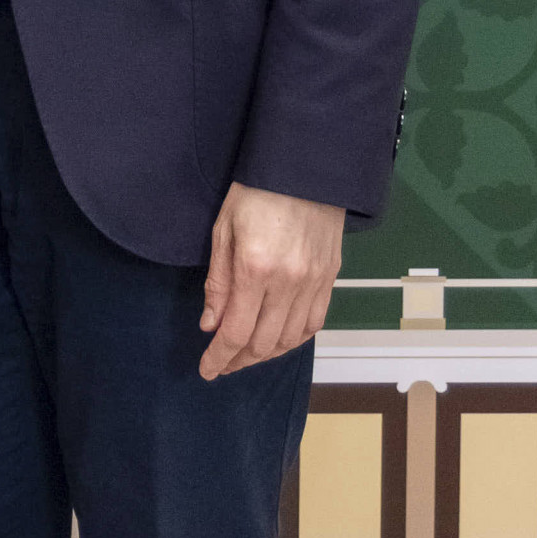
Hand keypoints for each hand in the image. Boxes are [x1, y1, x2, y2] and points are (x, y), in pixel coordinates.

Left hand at [199, 182, 342, 378]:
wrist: (304, 168)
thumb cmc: (256, 193)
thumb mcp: (223, 231)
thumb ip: (218, 283)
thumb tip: (211, 325)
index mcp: (255, 268)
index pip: (236, 332)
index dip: (219, 358)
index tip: (206, 370)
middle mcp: (289, 282)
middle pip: (263, 342)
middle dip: (239, 360)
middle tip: (222, 364)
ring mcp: (314, 282)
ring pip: (290, 339)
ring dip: (265, 354)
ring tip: (245, 355)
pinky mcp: (330, 277)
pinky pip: (314, 323)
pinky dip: (294, 339)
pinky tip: (277, 340)